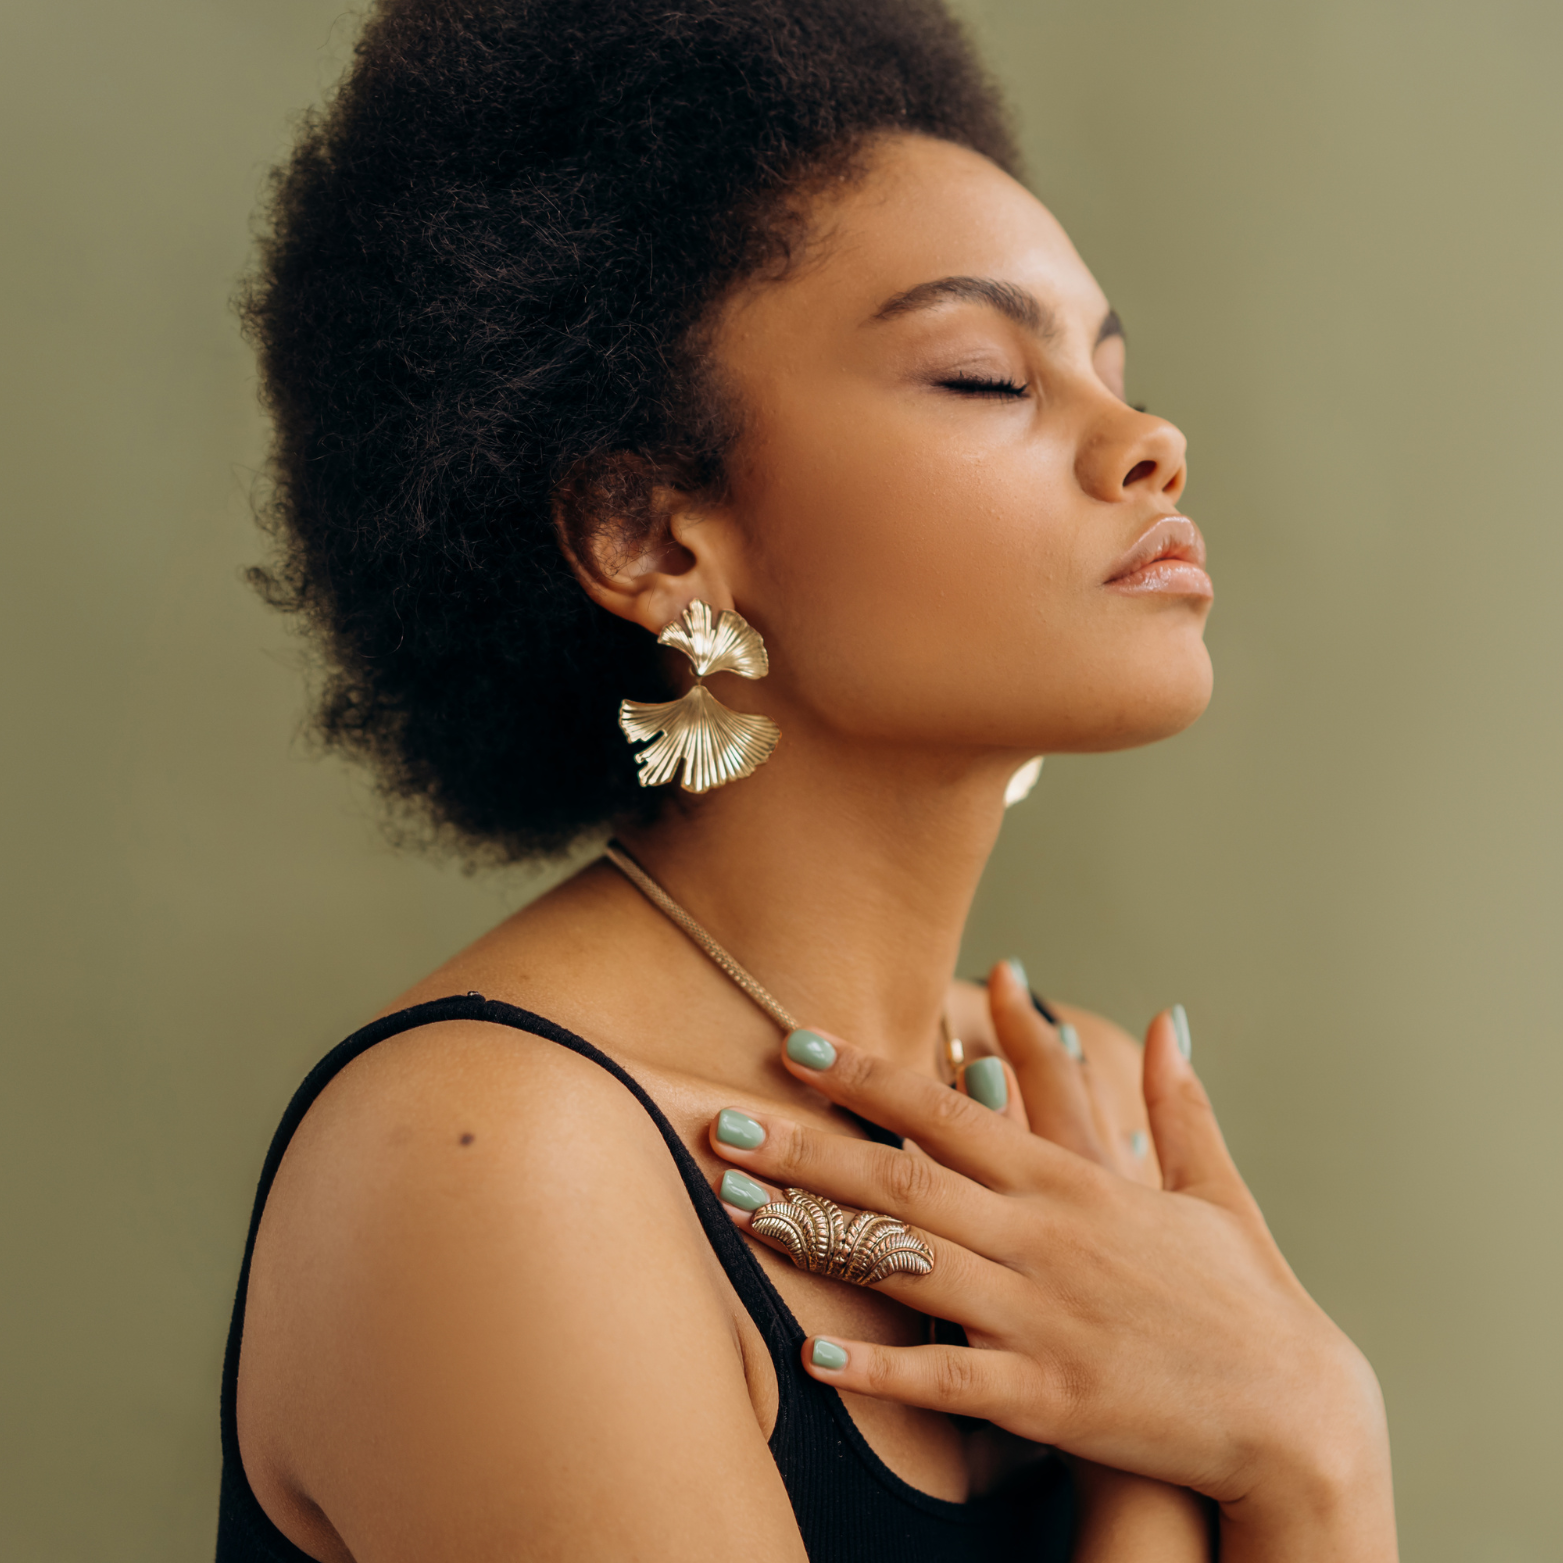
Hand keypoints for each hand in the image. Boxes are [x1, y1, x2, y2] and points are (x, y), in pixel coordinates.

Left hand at [709, 993, 1396, 1560]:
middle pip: (904, 1177)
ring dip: (816, 1233)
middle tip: (724, 1120)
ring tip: (740, 1208)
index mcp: (1076, 1181)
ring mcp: (1043, 1316)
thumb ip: (1181, 1103)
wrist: (1297, 1419)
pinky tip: (811, 1350)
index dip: (868, 1074)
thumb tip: (1171, 1018)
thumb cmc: (1248, 1302)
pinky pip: (947, 1378)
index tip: (797, 1046)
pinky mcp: (1049, 1398)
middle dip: (807, 1145)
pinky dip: (879, 1366)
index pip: (949, 1111)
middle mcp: (1047, 1236)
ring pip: (908, 1262)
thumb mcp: (1213, 1190)